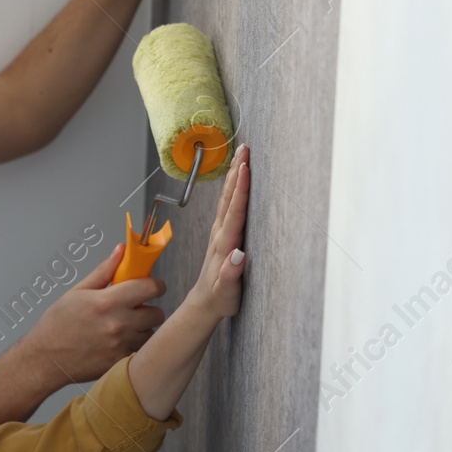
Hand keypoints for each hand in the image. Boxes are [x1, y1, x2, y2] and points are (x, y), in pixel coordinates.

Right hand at [21, 242, 166, 385]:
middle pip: (157, 313)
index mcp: (107, 302)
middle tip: (135, 309)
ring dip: (142, 329)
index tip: (152, 286)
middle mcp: (117, 324)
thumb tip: (121, 251)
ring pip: (150, 334)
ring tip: (123, 327)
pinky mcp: (120, 362)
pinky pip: (140, 351)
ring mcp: (120, 346)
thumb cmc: (57, 325)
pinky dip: (133, 346)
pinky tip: (117, 342)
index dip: (156, 285)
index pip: (150, 288)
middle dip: (149, 308)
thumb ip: (104, 271)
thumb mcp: (78, 292)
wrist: (45, 359)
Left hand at [184, 145, 249, 320]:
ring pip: (227, 198)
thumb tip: (238, 256)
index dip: (241, 190)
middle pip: (229, 198)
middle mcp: (220, 234)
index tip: (246, 169)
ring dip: (234, 175)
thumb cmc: (219, 299)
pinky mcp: (221, 233)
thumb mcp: (226, 293)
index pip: (234, 212)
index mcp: (224, 245)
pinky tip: (237, 177)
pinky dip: (233, 187)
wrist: (204, 303)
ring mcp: (219, 232)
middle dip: (237, 172)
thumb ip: (230, 276)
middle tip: (245, 149)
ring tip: (242, 154)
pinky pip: (227, 204)